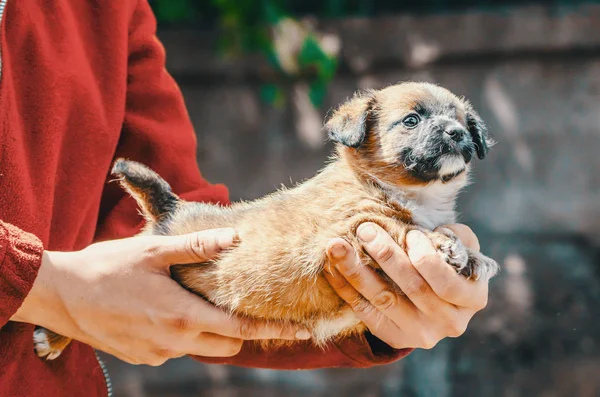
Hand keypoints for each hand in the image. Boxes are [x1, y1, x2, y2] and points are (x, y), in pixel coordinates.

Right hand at [12, 228, 309, 364]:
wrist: (60, 295)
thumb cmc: (107, 267)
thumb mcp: (153, 250)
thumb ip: (196, 246)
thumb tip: (235, 239)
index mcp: (183, 315)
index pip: (241, 330)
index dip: (274, 330)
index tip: (302, 332)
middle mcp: (174, 342)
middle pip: (228, 345)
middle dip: (241, 330)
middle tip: (239, 304)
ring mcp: (157, 354)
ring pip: (202, 347)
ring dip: (208, 330)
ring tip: (192, 300)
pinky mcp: (142, 358)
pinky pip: (176, 349)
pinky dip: (182, 333)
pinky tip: (163, 309)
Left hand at [324, 223, 487, 349]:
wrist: (435, 298)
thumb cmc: (447, 262)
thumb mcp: (460, 248)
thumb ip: (455, 237)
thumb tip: (436, 231)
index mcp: (473, 298)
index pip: (444, 280)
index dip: (424, 255)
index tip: (409, 232)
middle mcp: (450, 323)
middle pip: (411, 288)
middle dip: (385, 255)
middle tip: (365, 230)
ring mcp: (422, 335)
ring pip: (383, 300)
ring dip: (356, 270)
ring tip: (337, 246)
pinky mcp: (396, 339)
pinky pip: (366, 313)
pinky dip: (346, 289)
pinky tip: (331, 268)